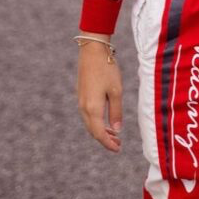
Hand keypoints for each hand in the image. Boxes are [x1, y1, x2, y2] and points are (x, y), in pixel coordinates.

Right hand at [75, 33, 123, 151]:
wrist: (92, 50)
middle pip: (93, 130)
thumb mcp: (116, 91)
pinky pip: (88, 114)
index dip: (108, 143)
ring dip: (100, 131)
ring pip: (90, 123)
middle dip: (105, 139)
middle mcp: (84, 107)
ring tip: (114, 134)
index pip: (99, 133)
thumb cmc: (107, 69)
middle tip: (118, 144)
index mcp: (92, 108)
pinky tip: (106, 120)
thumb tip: (116, 129)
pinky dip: (96, 122)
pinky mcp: (81, 94)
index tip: (118, 149)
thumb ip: (116, 111)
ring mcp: (81, 101)